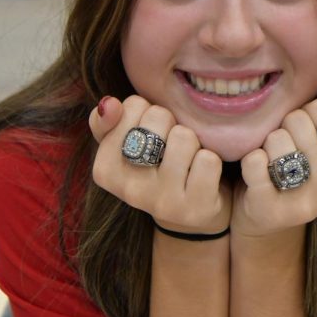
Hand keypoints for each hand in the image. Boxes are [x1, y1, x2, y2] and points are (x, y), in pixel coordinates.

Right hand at [89, 95, 231, 234]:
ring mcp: (163, 202)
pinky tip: (202, 175)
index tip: (150, 136)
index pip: (133, 105)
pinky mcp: (195, 209)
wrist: (191, 212)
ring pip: (184, 136)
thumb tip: (109, 104)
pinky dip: (212, 160)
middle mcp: (130, 190)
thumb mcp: (124, 144)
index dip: (149, 113)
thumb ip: (106, 120)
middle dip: (172, 124)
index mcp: (105, 170)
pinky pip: (208, 160)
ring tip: (188, 160)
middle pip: (159, 117)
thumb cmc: (155, 166)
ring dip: (194, 141)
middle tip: (171, 148)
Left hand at [231, 79, 316, 238]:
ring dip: (267, 143)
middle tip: (285, 146)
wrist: (266, 217)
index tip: (307, 133)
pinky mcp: (272, 210)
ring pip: (277, 139)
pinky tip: (256, 169)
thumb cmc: (299, 167)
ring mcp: (306, 203)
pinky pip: (256, 162)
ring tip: (271, 158)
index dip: (308, 112)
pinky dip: (250, 159)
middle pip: (299, 120)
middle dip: (285, 126)